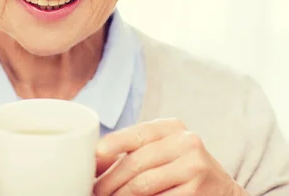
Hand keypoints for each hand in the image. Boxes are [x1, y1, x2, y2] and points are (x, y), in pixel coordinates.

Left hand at [93, 119, 245, 195]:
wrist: (220, 189)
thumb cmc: (179, 166)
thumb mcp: (159, 149)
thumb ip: (130, 150)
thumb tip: (95, 159)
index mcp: (171, 127)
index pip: (138, 133)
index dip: (115, 142)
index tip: (97, 152)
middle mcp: (186, 142)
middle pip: (136, 162)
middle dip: (110, 180)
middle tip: (96, 190)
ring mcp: (194, 167)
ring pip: (144, 184)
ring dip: (120, 195)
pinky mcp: (197, 191)